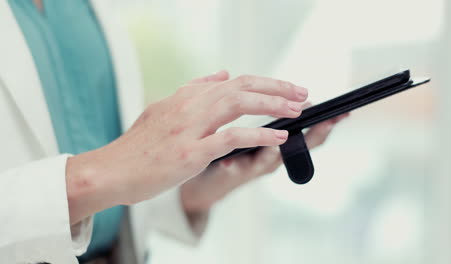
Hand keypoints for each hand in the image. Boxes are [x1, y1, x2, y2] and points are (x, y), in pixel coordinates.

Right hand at [65, 71, 308, 224]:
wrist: (109, 171)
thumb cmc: (138, 147)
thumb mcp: (163, 110)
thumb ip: (193, 91)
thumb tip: (220, 74)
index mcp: (184, 97)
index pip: (232, 81)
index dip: (263, 82)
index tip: (285, 87)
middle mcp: (188, 106)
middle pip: (241, 87)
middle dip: (276, 87)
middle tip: (302, 92)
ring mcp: (189, 128)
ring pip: (238, 104)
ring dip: (272, 104)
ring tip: (297, 109)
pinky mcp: (189, 152)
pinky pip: (231, 137)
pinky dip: (258, 134)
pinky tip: (278, 136)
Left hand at [181, 104, 348, 213]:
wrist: (198, 169)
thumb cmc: (223, 144)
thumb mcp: (245, 123)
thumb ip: (259, 107)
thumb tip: (275, 87)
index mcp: (274, 139)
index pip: (305, 130)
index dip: (325, 122)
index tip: (344, 112)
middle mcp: (268, 154)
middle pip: (297, 148)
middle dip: (314, 135)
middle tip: (327, 122)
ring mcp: (249, 166)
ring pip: (267, 162)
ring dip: (274, 153)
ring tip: (278, 143)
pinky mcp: (227, 175)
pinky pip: (232, 171)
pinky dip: (233, 166)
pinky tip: (228, 161)